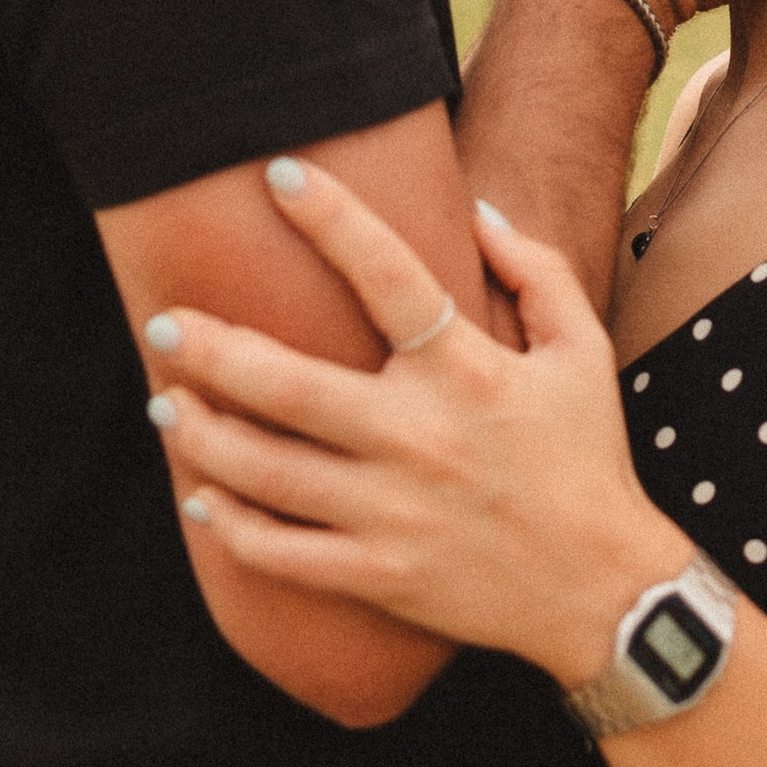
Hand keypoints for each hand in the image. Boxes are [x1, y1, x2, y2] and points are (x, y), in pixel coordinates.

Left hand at [144, 158, 680, 690]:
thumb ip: (535, 272)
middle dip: (214, 351)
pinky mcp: (379, 576)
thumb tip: (475, 210)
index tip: (280, 174)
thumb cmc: (587, 457)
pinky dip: (230, 527)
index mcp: (469, 373)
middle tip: (163, 322)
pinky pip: (282, 554)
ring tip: (165, 402)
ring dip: (202, 436)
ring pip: (268, 472)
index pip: (392, 276)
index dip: (334, 219)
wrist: (603, 592)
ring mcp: (393, 514)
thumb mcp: (582, 351)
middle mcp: (421, 439)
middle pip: (292, 386)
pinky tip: (199, 494)